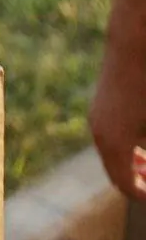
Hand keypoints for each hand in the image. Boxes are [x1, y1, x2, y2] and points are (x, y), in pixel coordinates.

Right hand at [91, 36, 145, 197]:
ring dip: (130, 168)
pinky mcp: (99, 108)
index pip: (126, 186)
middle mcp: (100, 133)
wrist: (132, 44)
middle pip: (115, 175)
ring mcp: (97, 119)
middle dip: (137, 184)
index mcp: (115, 142)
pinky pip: (108, 142)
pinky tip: (141, 149)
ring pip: (110, 158)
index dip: (143, 196)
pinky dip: (124, 152)